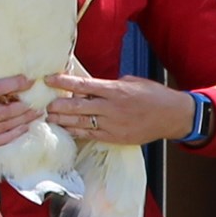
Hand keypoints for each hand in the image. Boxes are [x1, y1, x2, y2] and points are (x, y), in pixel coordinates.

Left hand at [38, 71, 192, 147]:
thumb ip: (109, 84)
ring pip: (80, 123)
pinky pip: (90, 135)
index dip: (63, 82)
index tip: (48, 79)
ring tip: (48, 118)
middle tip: (43, 105)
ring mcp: (112, 125)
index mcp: (115, 90)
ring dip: (62, 120)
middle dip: (58, 106)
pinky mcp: (115, 137)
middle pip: (77, 106)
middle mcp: (111, 108)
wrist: (172, 116)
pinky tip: (64, 129)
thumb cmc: (153, 95)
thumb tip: (91, 86)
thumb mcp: (131, 81)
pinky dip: (75, 132)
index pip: (83, 85)